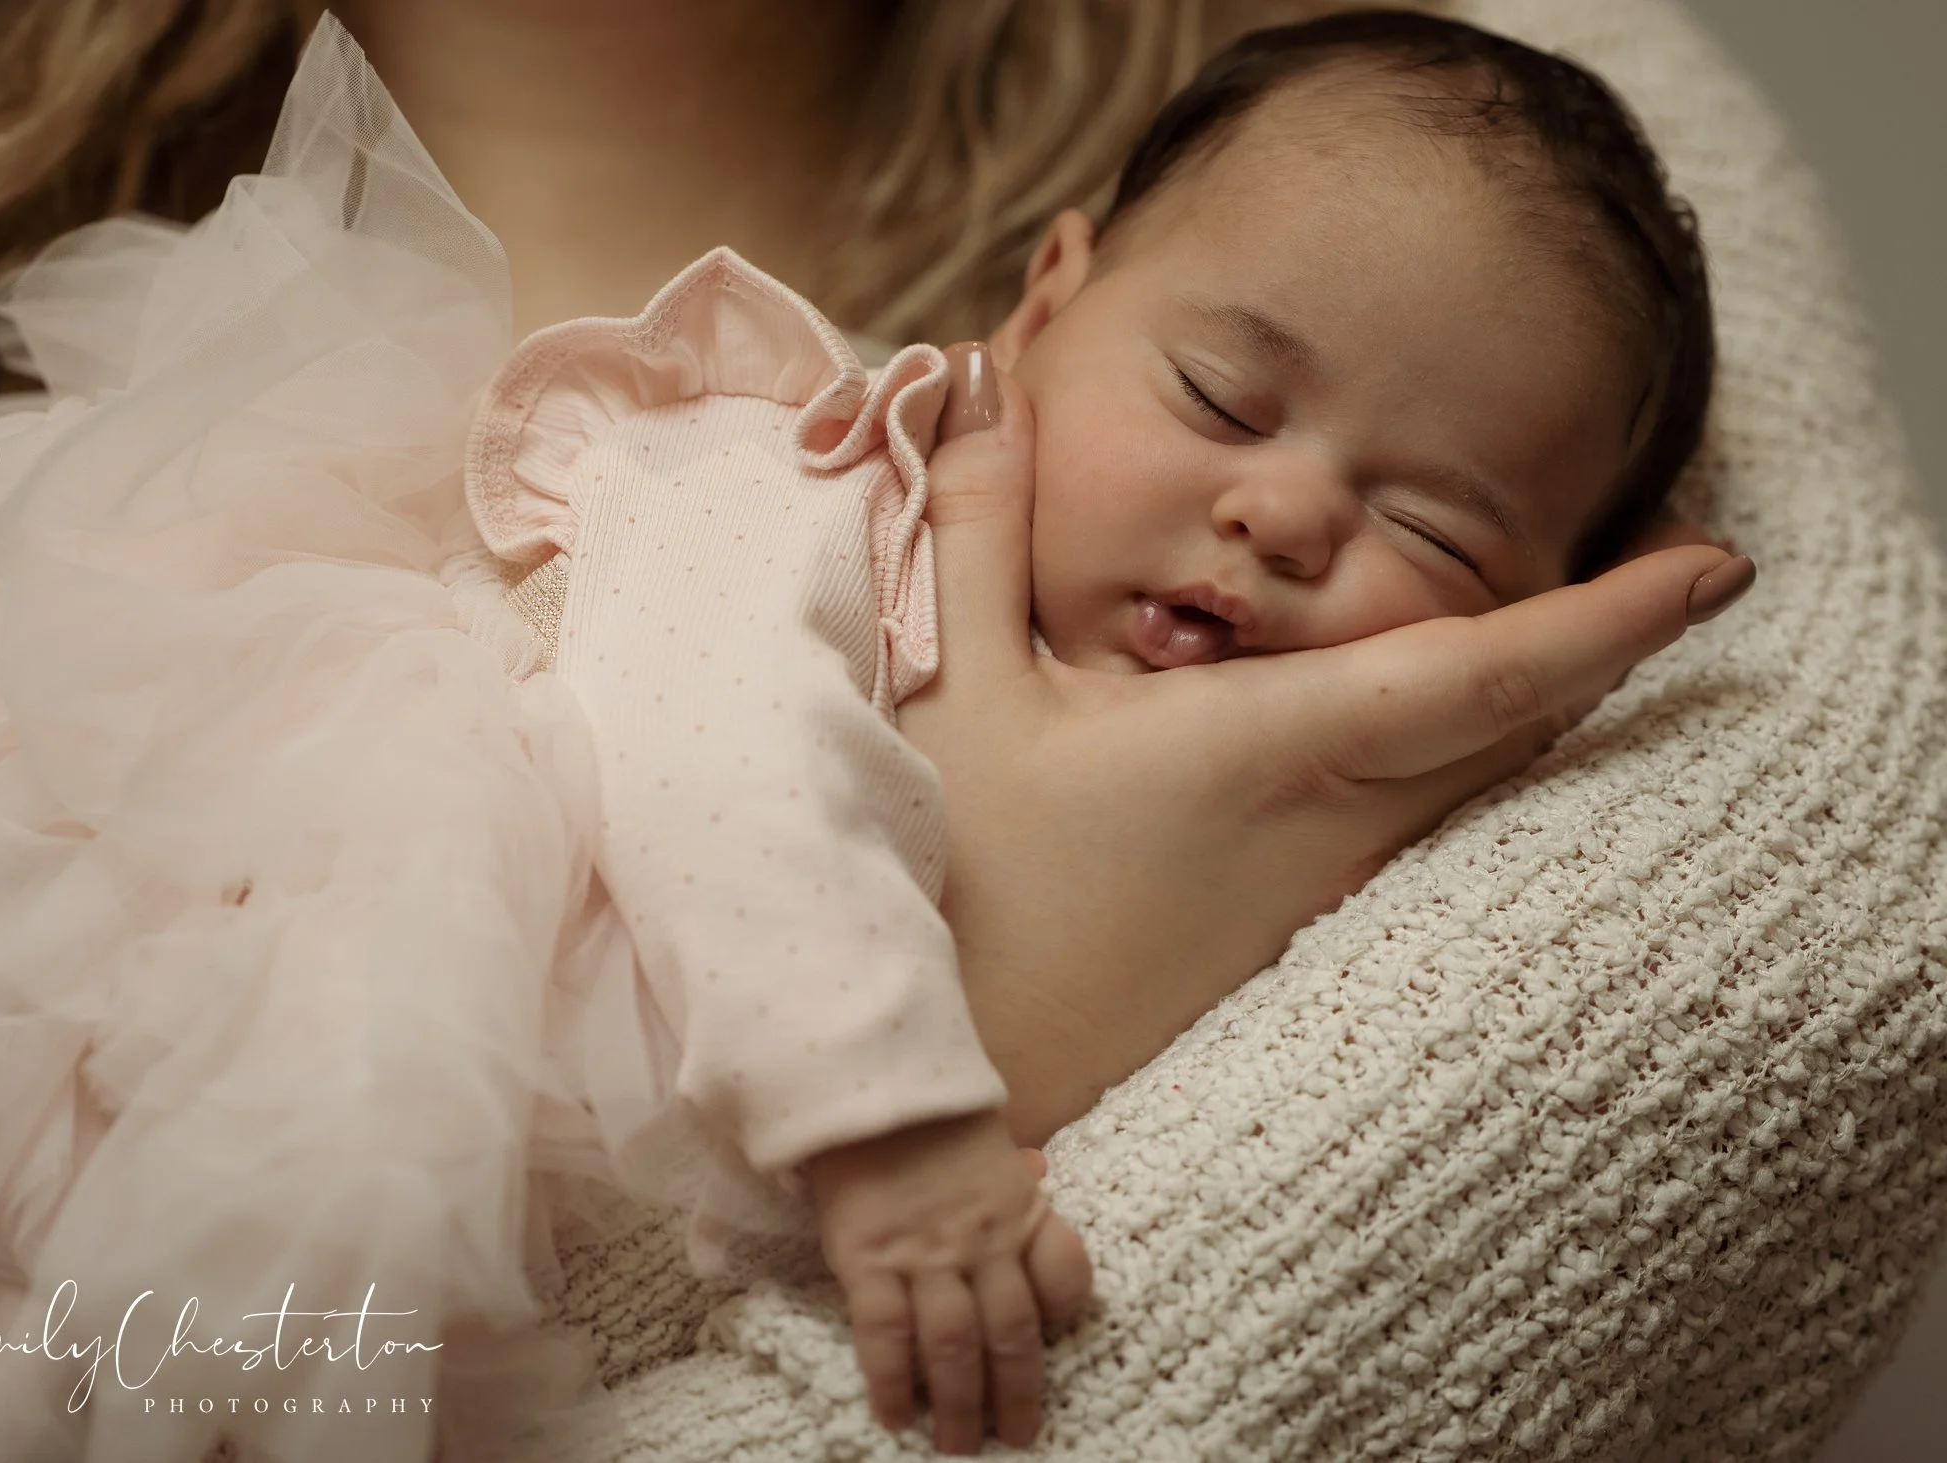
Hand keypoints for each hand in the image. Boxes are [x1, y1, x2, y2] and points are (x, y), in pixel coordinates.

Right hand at [802, 1112, 1092, 1454]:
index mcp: (1020, 1210)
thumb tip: (1035, 1177)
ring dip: (959, 1404)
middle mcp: (983, 1242)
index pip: (1065, 1274)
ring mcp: (925, 1255)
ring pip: (954, 1345)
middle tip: (1015, 1437)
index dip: (1066, 1312)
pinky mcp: (869, 1261)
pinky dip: (891, 1379)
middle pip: (1011, 1332)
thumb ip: (1011, 1177)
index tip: (1056, 1338)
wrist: (864, 1086)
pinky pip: (885, 1333)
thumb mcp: (988, 1141)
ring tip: (958, 1445)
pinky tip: (894, 1415)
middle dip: (1015, 1394)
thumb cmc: (927, 1115)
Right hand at [901, 343, 1755, 1145]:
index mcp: (1268, 750)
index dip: (1611, 618)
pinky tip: (1421, 732)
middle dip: (1602, 646)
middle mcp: (1332, 830)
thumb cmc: (959, 888)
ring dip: (1532, 704)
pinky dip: (1461, 763)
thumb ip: (977, 531)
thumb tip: (983, 386)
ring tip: (1571, 625)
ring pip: (1472, 788)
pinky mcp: (1294, 938)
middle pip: (1513, 731)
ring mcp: (1324, 897)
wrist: (949, 1079)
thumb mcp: (952, 694)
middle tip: (1674, 561)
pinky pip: (1420, 834)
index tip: (1718, 565)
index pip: (1480, 675)